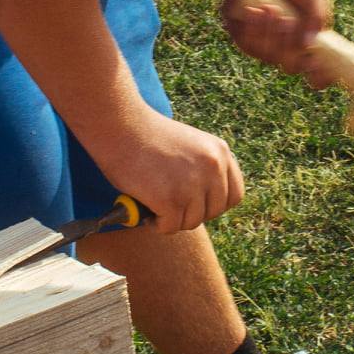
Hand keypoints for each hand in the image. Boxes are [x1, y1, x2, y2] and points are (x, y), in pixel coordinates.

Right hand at [83, 107, 243, 233]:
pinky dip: (157, 224)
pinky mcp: (171, 199)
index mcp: (220, 152)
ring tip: (155, 205)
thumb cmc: (146, 136)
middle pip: (213, 212)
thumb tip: (205, 202)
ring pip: (191, 222)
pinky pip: (170, 227)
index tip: (196, 204)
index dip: (214, 204)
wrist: (119, 126)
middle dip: (192, 213)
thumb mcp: (189, 145)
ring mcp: (192, 184)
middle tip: (171, 205)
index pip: (234, 195)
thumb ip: (203, 168)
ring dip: (172, 219)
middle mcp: (212, 168)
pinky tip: (146, 210)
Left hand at [223, 0, 331, 80]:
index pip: (316, 68)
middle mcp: (289, 48)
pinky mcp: (245, 40)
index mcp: (310, 39)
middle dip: (288, 45)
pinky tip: (253, 10)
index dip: (317, 73)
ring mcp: (267, 46)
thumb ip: (316, 16)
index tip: (314, 65)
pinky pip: (250, 46)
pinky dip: (253, 29)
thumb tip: (308, 44)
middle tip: (287, 20)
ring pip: (270, 57)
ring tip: (270, 8)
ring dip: (270, 34)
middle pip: (291, 65)